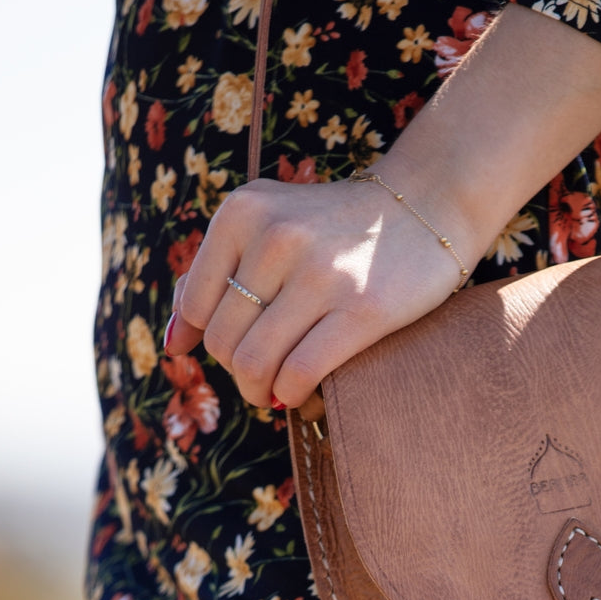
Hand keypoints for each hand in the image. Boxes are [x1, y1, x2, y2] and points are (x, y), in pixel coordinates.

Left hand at [163, 172, 469, 409]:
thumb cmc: (336, 229)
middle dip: (238, 371)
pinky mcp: (363, 309)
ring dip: (260, 391)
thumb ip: (213, 276)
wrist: (427, 205)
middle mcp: (276, 237)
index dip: (209, 341)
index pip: (195, 307)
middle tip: (262, 375)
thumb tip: (173, 346)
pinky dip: (291, 394)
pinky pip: (300, 373)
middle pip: (222, 341)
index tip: (239, 348)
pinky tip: (301, 391)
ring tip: (275, 391)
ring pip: (254, 364)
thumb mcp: (266, 225)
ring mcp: (320, 273)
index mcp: (243, 212)